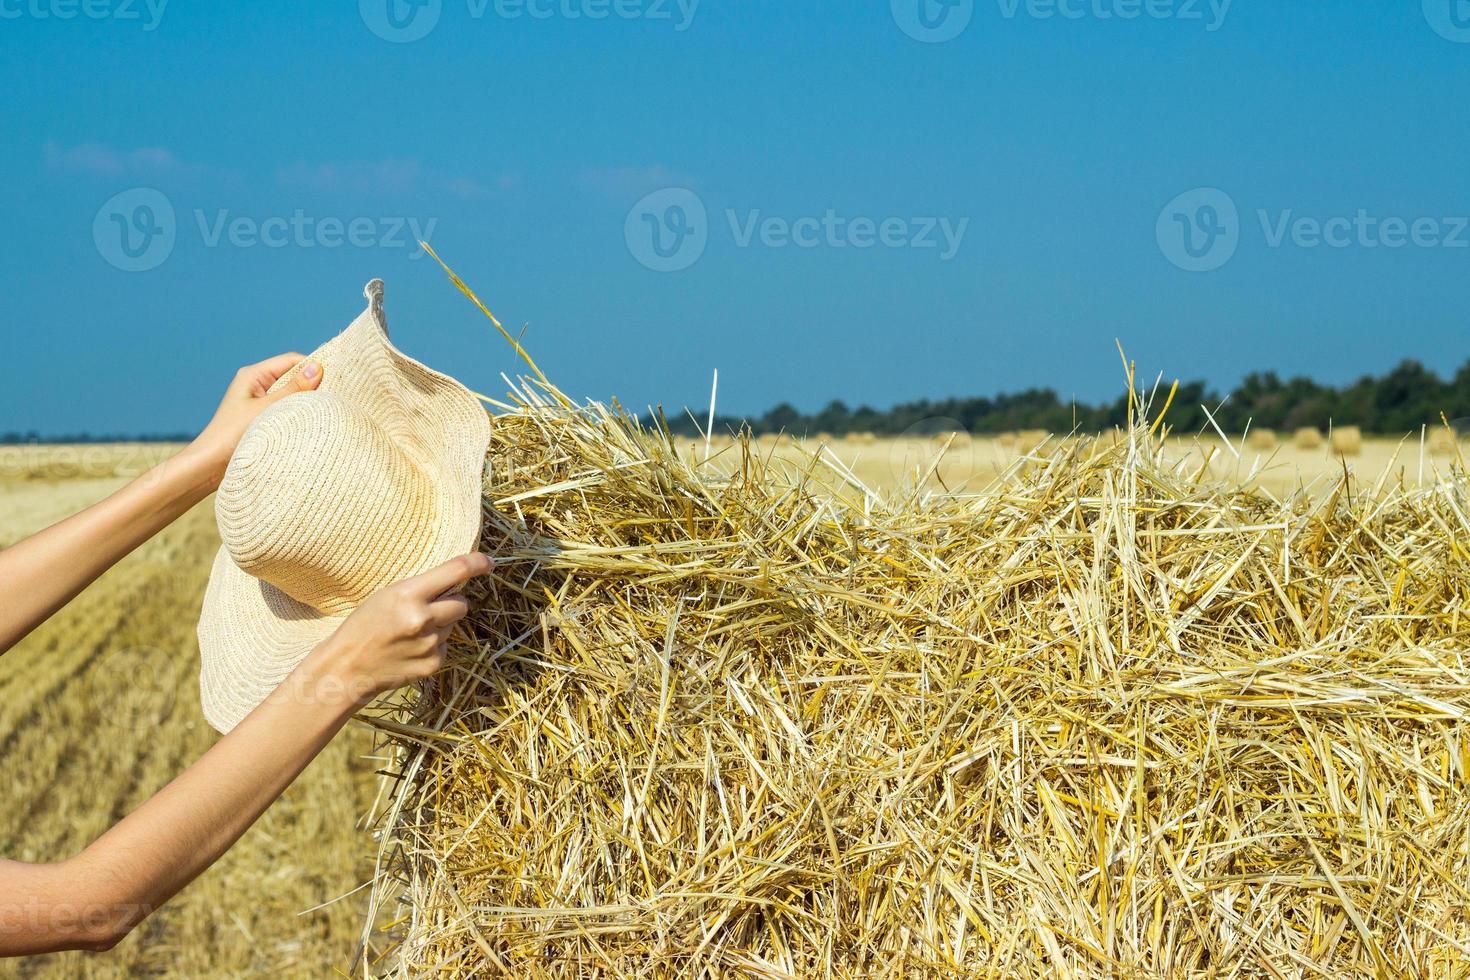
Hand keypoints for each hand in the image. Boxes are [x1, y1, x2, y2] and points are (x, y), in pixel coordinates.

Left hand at [187, 353, 323, 486]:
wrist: (209, 464)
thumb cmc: (231, 434)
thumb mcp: (266, 409)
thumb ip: (293, 389)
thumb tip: (317, 367)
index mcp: (253, 374)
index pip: (291, 361)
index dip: (312, 366)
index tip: (334, 377)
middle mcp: (256, 384)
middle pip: (292, 376)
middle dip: (310, 384)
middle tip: (332, 395)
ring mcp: (258, 401)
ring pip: (290, 394)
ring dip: (304, 401)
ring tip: (321, 410)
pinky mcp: (260, 417)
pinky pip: (285, 408)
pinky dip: (296, 413)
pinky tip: (307, 422)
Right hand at [308, 553, 493, 704]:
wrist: (347, 667)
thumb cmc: (364, 625)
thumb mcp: (388, 595)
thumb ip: (422, 588)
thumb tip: (459, 579)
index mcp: (408, 594)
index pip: (455, 571)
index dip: (477, 564)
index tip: (489, 562)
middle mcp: (423, 618)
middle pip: (462, 602)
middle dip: (450, 602)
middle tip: (426, 608)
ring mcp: (429, 643)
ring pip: (453, 625)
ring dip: (440, 625)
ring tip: (409, 632)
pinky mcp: (432, 663)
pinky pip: (446, 646)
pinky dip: (433, 646)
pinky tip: (410, 649)